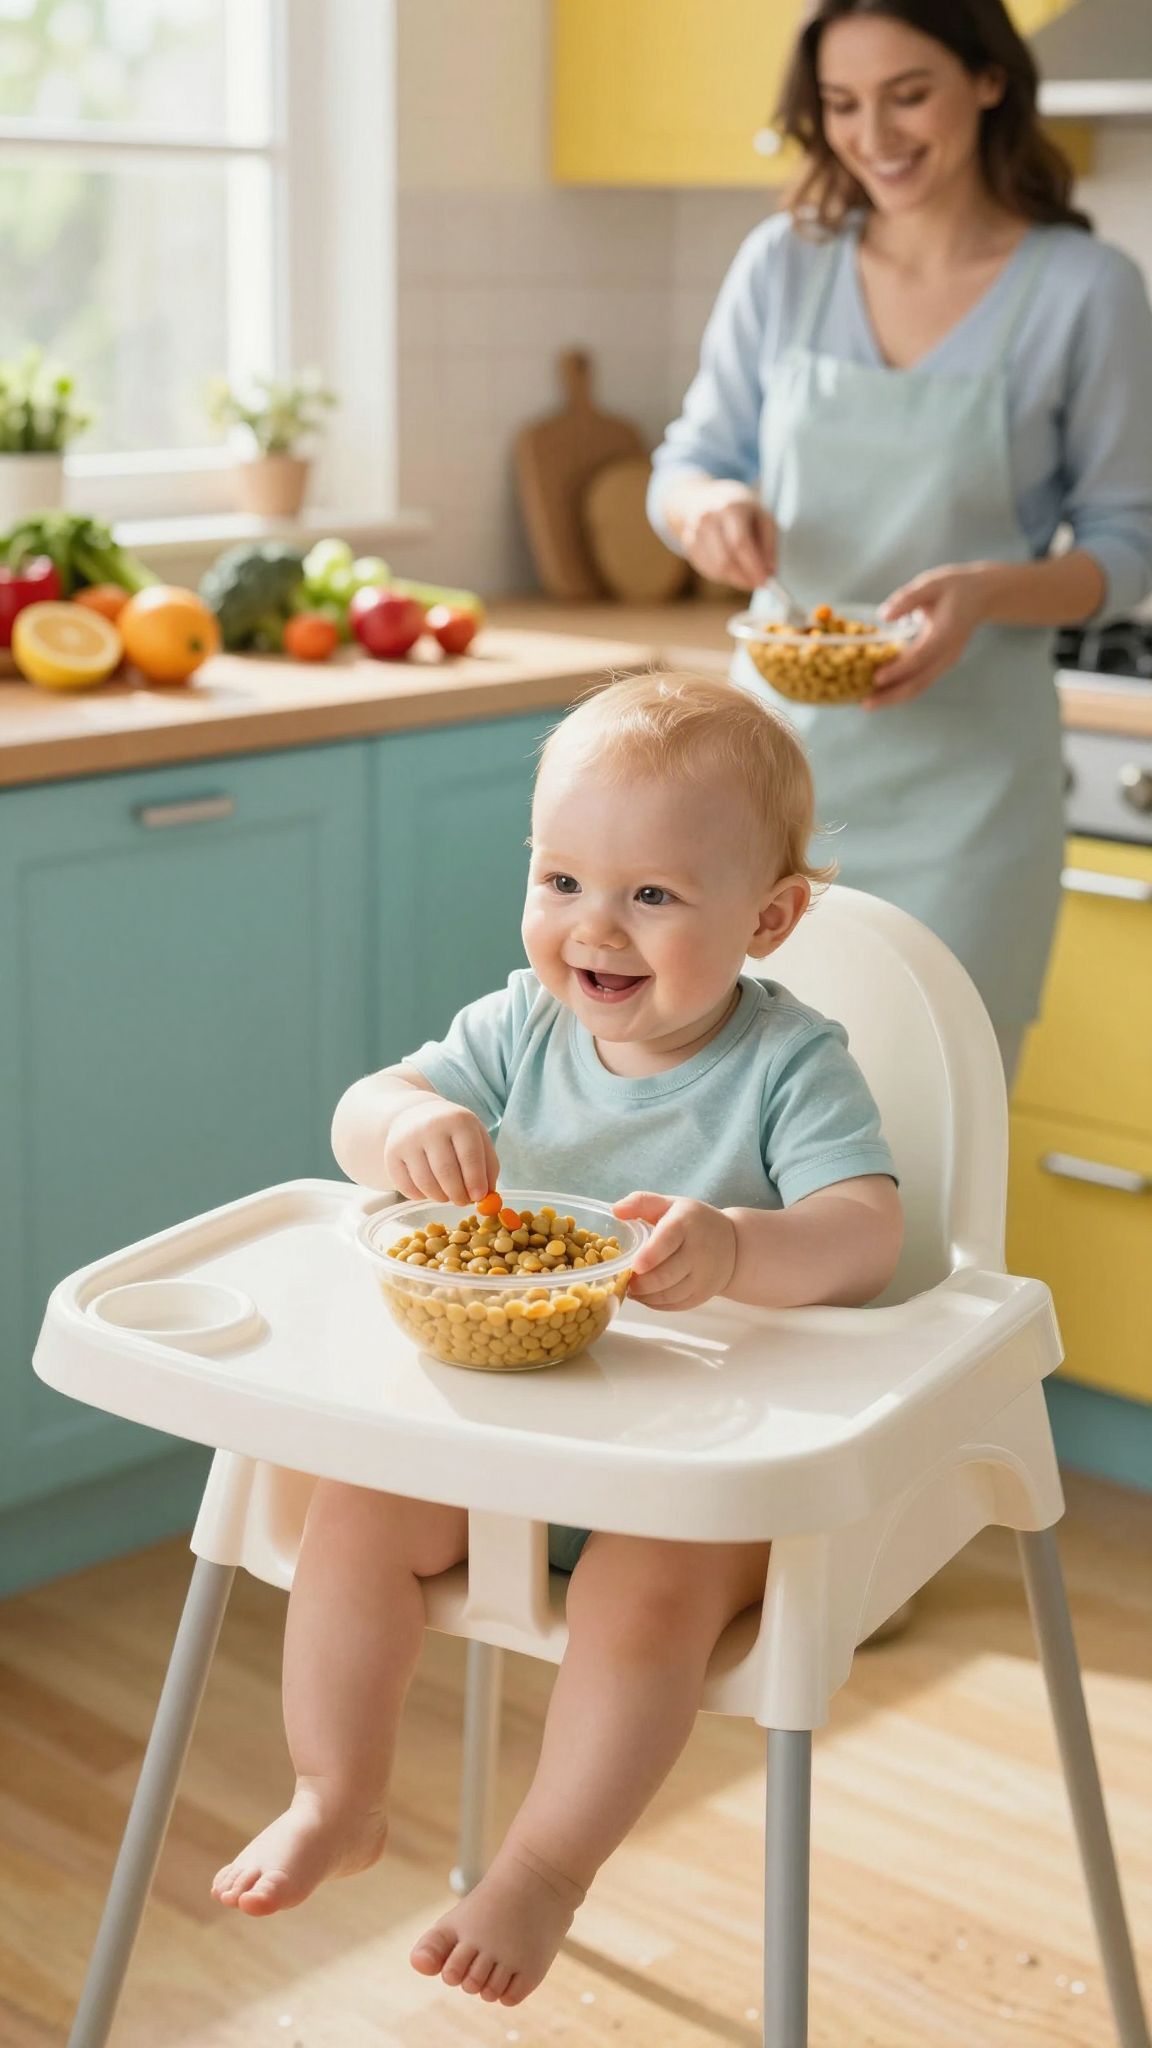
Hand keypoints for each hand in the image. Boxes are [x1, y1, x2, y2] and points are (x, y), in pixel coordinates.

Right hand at [384, 1095, 499, 1206]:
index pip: (470, 1156)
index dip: (476, 1181)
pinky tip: (429, 1189)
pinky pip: (407, 1188)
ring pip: (426, 1183)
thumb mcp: (477, 1138)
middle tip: (463, 1202)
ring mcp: (408, 1140)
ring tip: (447, 1195)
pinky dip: (421, 1196)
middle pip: (446, 1172)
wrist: (414, 1116)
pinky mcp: (391, 1155)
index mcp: (459, 1120)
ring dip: (440, 1197)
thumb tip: (488, 1196)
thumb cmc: (453, 1132)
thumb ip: (488, 1166)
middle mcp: (431, 1127)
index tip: (479, 1198)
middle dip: (458, 1194)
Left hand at [613, 1192, 737, 1310]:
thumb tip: (616, 1210)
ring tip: (631, 1287)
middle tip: (624, 1278)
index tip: (635, 1265)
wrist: (733, 1245)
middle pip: (664, 1275)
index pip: (668, 1241)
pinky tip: (645, 1295)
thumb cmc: (694, 1221)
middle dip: (639, 1282)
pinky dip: (654, 1304)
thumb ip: (641, 1203)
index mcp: (686, 1224)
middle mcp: (698, 1252)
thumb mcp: (670, 1204)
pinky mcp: (702, 1295)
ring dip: (643, 1295)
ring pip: (667, 1294)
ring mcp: (702, 1277)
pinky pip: (673, 1305)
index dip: (649, 1256)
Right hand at [667, 478, 777, 591]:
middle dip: (742, 578)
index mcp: (730, 508)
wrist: (704, 496)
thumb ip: (769, 544)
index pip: (740, 543)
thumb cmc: (740, 509)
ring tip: (746, 573)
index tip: (764, 581)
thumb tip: (770, 572)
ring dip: (733, 578)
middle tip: (756, 584)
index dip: (752, 566)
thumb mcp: (762, 517)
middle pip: (724, 560)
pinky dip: (722, 575)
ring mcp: (694, 531)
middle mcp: (708, 518)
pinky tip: (731, 568)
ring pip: (714, 569)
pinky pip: (706, 569)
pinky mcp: (688, 543)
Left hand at [866, 563, 994, 709]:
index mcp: (946, 633)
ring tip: (868, 703)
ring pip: (919, 686)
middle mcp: (948, 653)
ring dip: (893, 697)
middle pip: (919, 682)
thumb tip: (883, 615)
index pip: (920, 657)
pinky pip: (920, 681)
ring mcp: (946, 662)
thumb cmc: (956, 586)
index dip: (898, 669)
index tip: (877, 678)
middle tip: (865, 704)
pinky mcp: (941, 664)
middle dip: (891, 695)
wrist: (983, 596)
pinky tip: (881, 692)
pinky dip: (900, 689)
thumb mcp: (932, 584)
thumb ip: (908, 598)